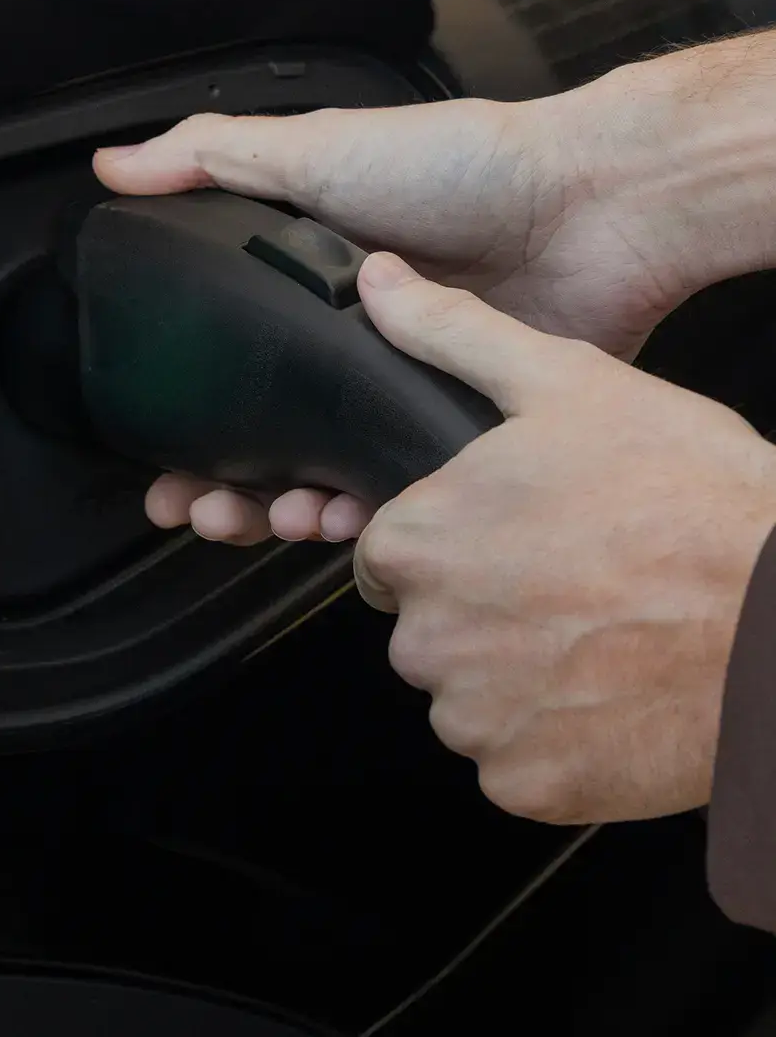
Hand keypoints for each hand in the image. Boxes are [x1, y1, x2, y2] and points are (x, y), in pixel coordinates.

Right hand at [93, 95, 692, 543]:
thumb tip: (116, 168)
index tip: (152, 460)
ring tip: (253, 517)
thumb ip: (213, 159)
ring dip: (273, 511)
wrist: (587, 208)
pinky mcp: (449, 433)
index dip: (182, 423)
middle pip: (262, 442)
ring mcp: (395, 396)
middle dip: (217, 488)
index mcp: (305, 294)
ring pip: (318, 480)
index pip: (223, 372)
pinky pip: (390, 493)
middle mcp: (345, 353)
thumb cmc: (459, 168)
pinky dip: (352, 515)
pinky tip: (328, 518)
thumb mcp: (318, 150)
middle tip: (189, 508)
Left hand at [351, 252, 775, 823]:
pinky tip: (606, 689)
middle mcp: (425, 636)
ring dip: (514, 672)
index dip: (447, 543)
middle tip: (563, 583)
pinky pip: (511, 757)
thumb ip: (453, 336)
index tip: (507, 540)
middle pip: (423, 625)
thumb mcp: (568, 386)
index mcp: (416, 543)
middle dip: (476, 608)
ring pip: (465, 693)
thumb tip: (376, 285)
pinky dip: (549, 735)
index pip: (386, 554)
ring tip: (594, 632)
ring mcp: (474, 717)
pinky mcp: (524, 781)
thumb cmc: (689, 500)